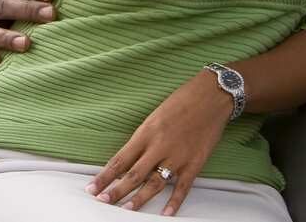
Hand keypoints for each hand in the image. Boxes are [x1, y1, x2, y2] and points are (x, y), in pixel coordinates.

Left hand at [87, 70, 230, 214]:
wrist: (213, 95)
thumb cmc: (184, 100)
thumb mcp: (156, 115)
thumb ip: (143, 138)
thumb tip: (129, 159)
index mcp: (147, 132)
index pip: (120, 160)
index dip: (104, 176)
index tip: (92, 188)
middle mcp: (160, 146)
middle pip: (133, 175)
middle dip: (116, 191)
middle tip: (103, 202)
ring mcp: (178, 156)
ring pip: (154, 183)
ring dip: (139, 199)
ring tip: (127, 210)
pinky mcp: (195, 162)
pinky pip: (183, 186)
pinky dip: (174, 202)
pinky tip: (166, 213)